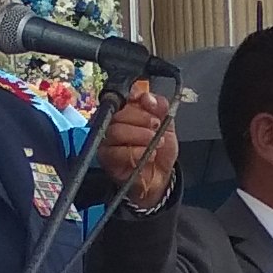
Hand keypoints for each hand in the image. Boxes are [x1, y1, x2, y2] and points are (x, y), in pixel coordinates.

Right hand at [97, 84, 177, 202]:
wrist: (160, 176)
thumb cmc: (159, 150)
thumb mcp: (167, 125)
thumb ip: (161, 107)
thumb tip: (149, 97)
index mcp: (127, 111)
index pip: (124, 96)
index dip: (135, 96)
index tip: (149, 103)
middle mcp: (114, 123)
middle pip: (119, 113)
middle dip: (142, 119)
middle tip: (156, 127)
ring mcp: (107, 140)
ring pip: (116, 131)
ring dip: (140, 136)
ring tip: (155, 142)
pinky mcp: (106, 157)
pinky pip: (116, 151)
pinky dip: (135, 152)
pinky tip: (148, 154)